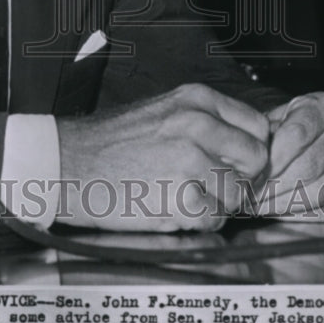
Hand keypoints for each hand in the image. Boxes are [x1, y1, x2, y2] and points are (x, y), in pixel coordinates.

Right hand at [56, 83, 269, 231]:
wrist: (66, 162)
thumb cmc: (110, 142)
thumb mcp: (162, 112)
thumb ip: (204, 123)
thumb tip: (243, 146)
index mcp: (195, 99)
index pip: (257, 126)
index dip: (250, 151)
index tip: (236, 165)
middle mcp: (196, 123)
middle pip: (256, 159)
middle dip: (241, 179)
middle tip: (214, 187)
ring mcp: (189, 159)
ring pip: (238, 193)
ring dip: (218, 204)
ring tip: (186, 198)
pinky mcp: (179, 196)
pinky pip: (214, 219)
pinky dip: (198, 223)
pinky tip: (173, 210)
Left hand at [251, 92, 323, 219]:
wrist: (303, 144)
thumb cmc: (282, 133)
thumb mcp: (269, 123)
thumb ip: (263, 139)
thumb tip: (251, 166)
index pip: (297, 135)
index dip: (272, 158)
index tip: (254, 172)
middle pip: (309, 165)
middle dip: (275, 185)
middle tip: (251, 195)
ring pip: (321, 190)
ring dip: (286, 203)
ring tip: (262, 205)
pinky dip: (305, 214)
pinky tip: (283, 210)